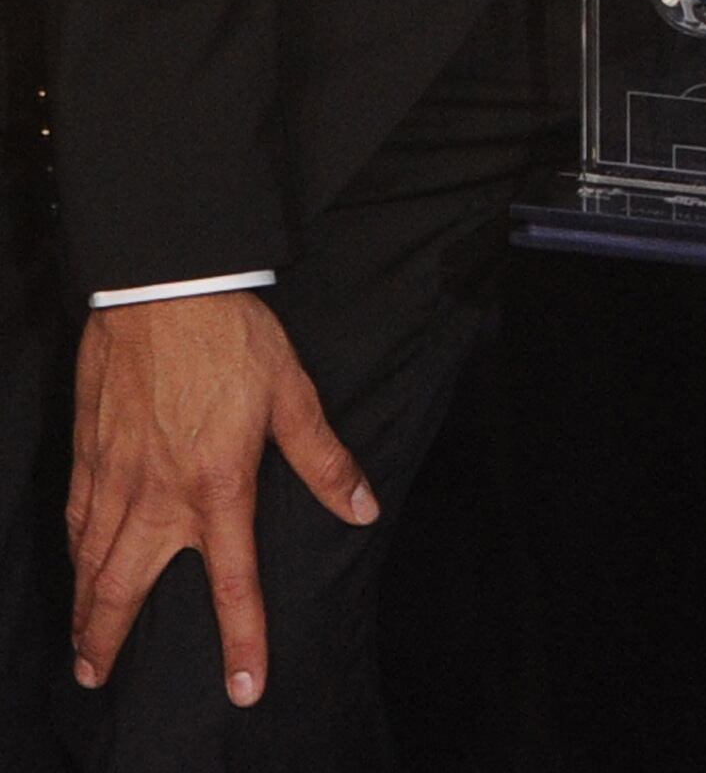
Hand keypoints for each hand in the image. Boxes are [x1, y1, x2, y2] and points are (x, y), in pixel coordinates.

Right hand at [69, 292, 374, 705]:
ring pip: (91, 560)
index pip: (233, 583)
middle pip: (127, 588)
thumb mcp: (294, 394)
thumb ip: (324, 458)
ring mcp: (116, 476)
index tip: (242, 687)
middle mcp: (159, 494)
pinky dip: (73, 554)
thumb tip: (361, 506)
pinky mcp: (90, 453)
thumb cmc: (233, 339)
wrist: (163, 290)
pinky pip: (75, 518)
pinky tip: (76, 566)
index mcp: (218, 486)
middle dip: (109, 641)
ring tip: (81, 645)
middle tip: (98, 678)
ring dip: (84, 608)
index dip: (242, 640)